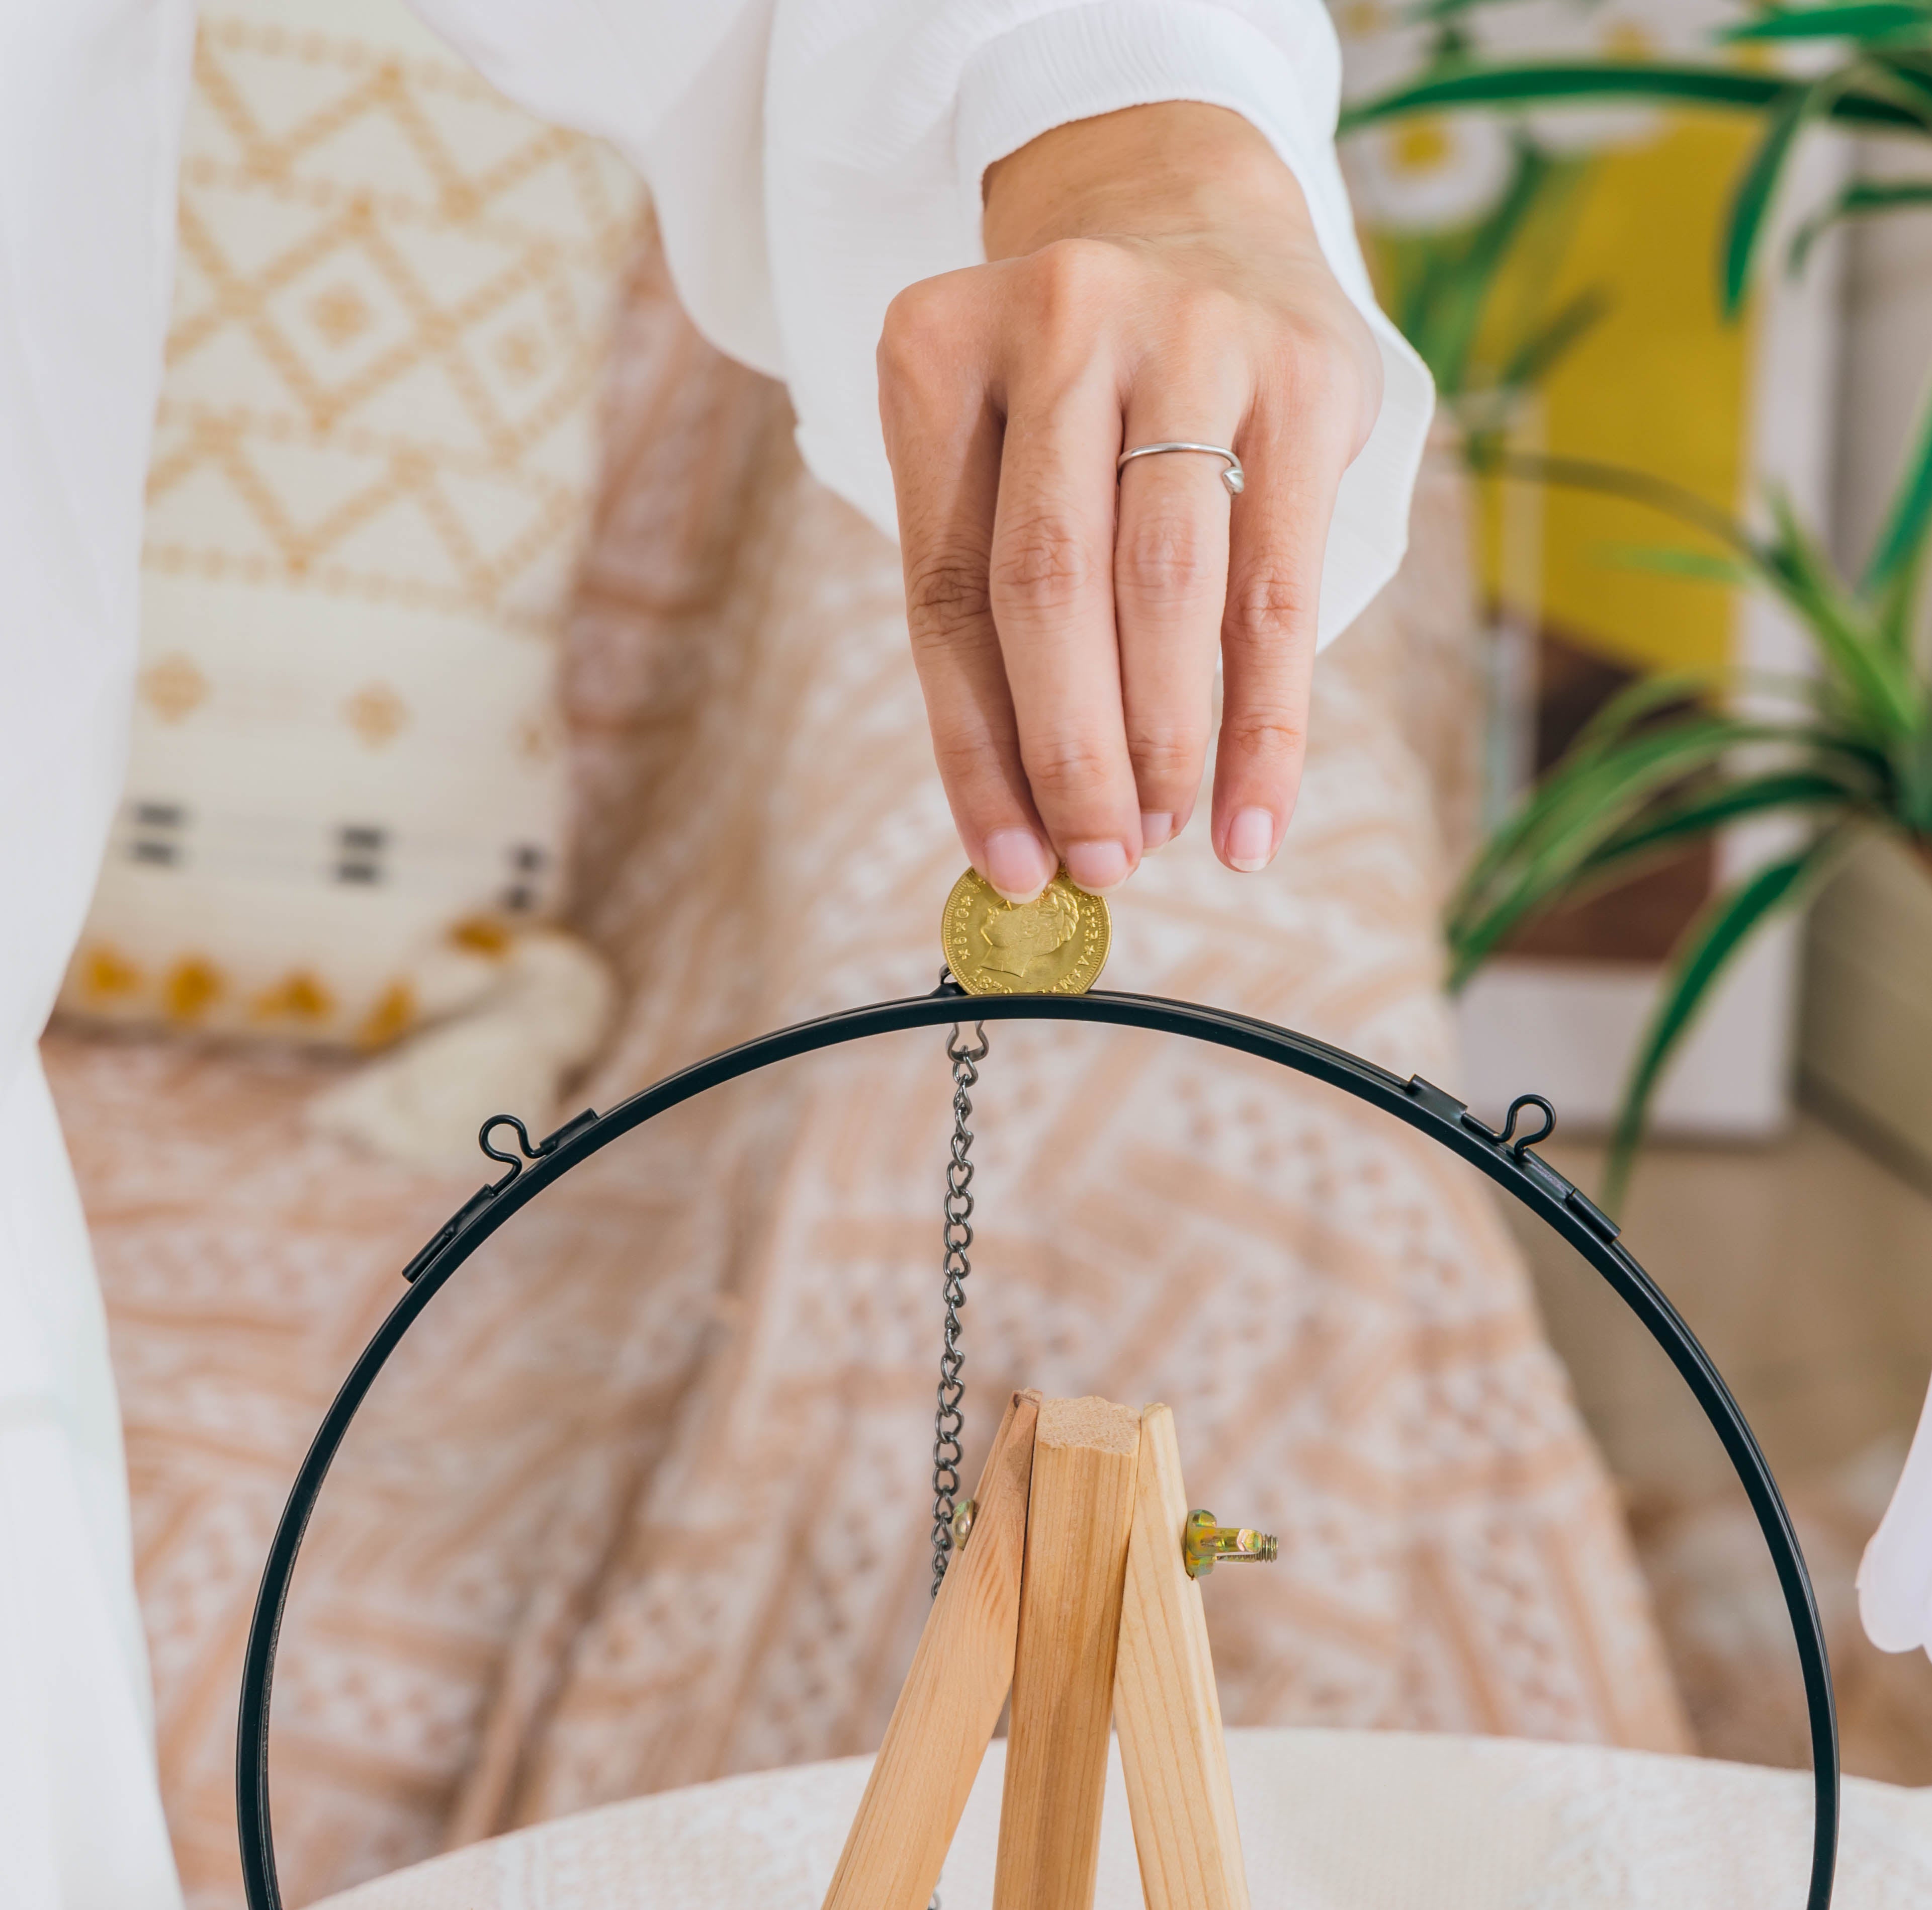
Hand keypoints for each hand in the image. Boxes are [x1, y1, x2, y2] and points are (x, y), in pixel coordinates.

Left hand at [878, 102, 1382, 900]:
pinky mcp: (1301, 374)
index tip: (1005, 864)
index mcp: (938, 350)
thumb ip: (998, 605)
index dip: (974, 749)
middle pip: (1048, 589)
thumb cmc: (1074, 386)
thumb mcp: (997, 455)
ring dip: (1161, 746)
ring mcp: (1187, 335)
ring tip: (1159, 838)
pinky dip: (1264, 725)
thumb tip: (1025, 815)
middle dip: (1068, 757)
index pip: (947, 592)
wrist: (1190, 209)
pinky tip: (1253, 819)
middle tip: (1092, 866)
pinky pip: (1279, 589)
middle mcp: (1057, 323)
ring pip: (1164, 589)